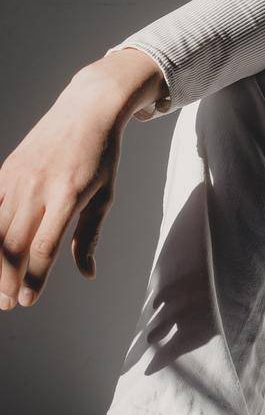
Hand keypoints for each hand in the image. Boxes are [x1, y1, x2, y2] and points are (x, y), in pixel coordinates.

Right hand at [0, 67, 131, 310]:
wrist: (86, 111)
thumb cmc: (100, 157)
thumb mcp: (104, 196)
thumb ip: (89, 237)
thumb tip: (88, 274)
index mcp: (68, 196)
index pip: (43, 248)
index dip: (34, 278)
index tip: (29, 300)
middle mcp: (38, 188)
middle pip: (13, 244)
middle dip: (8, 279)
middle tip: (8, 303)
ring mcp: (17, 179)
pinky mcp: (5, 171)